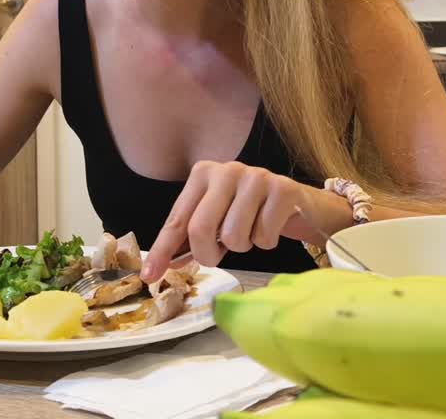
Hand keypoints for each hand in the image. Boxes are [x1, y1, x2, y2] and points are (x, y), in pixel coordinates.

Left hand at [140, 160, 328, 282]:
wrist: (296, 202)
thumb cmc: (248, 212)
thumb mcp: (215, 220)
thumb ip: (187, 239)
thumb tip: (157, 268)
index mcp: (203, 174)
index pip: (177, 219)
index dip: (162, 250)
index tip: (149, 275)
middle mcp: (227, 170)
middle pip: (200, 229)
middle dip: (207, 254)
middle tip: (217, 255)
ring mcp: (256, 176)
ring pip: (233, 236)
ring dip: (242, 246)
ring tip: (249, 232)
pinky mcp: (284, 189)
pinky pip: (263, 236)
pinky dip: (265, 242)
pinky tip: (269, 227)